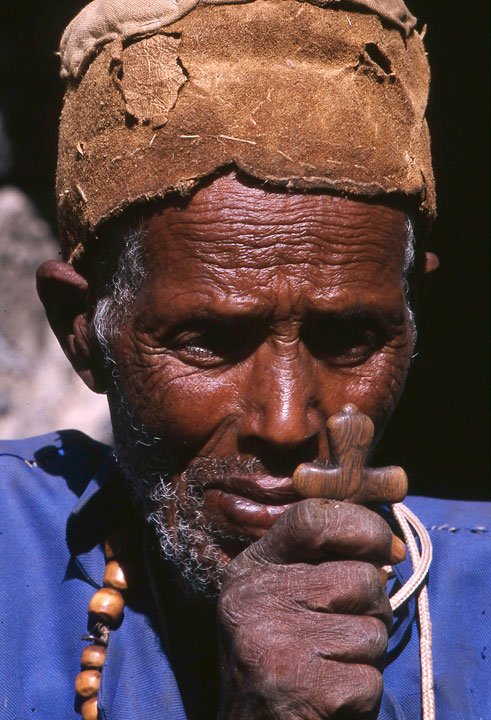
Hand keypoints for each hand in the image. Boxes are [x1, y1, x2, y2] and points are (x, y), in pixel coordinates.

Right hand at [218, 498, 404, 718]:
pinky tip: (328, 699)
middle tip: (346, 633)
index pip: (313, 517)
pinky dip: (361, 695)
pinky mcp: (303, 689)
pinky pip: (370, 679)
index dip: (363, 525)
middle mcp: (255, 599)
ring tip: (330, 667)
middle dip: (372, 609)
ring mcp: (276, 642)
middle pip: (360, 577)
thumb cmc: (278, 661)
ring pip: (372, 631)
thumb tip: (390, 553)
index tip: (387, 548)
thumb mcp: (281, 600)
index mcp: (250, 569)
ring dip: (366, 656)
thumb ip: (323, 566)